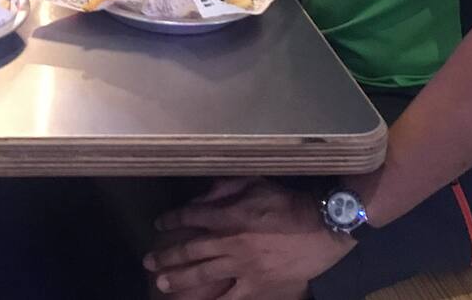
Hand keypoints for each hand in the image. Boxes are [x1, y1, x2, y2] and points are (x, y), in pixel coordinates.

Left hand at [145, 178, 355, 299]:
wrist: (323, 228)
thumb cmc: (290, 203)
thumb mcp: (257, 184)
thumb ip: (227, 187)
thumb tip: (202, 195)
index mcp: (230, 216)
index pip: (191, 217)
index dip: (172, 220)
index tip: (159, 224)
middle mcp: (231, 243)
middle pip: (190, 250)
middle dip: (167, 256)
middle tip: (148, 262)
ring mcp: (243, 267)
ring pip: (203, 275)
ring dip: (179, 280)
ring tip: (162, 284)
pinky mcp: (258, 286)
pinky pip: (230, 298)